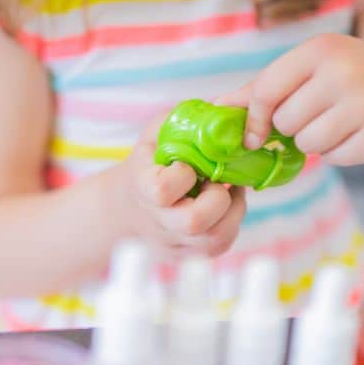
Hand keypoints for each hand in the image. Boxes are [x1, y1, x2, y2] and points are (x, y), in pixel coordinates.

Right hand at [110, 112, 246, 259]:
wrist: (130, 207)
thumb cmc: (151, 162)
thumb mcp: (158, 132)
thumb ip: (184, 121)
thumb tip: (226, 109)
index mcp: (143, 188)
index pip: (162, 191)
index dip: (182, 175)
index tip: (186, 165)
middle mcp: (159, 222)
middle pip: (194, 222)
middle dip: (218, 198)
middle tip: (217, 182)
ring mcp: (176, 244)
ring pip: (216, 239)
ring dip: (233, 210)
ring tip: (226, 191)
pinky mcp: (192, 255)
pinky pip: (222, 244)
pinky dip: (232, 222)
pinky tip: (225, 205)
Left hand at [217, 33, 363, 165]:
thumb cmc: (347, 77)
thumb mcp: (309, 69)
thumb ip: (262, 88)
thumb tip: (215, 108)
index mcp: (320, 50)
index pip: (266, 91)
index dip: (253, 119)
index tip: (253, 135)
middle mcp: (344, 73)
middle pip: (286, 123)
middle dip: (293, 127)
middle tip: (316, 115)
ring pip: (308, 145)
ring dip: (315, 143)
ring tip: (336, 124)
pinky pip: (335, 159)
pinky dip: (339, 154)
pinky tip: (355, 134)